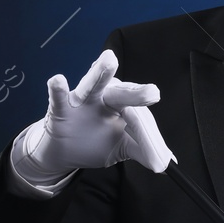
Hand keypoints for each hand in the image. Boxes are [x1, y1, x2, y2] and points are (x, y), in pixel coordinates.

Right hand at [11, 49, 174, 179]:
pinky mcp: (61, 109)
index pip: (140, 116)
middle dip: (137, 93)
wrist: (65, 151)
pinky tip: (58, 80)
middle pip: (123, 93)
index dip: (148, 135)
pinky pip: (59, 98)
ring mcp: (83, 101)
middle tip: (153, 93)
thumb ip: (143, 151)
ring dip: (100, 73)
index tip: (160, 158)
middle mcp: (106, 98)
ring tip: (109, 59)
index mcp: (124, 106)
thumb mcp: (123, 148)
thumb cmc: (97, 141)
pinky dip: (57, 89)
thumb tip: (166, 162)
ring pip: (93, 85)